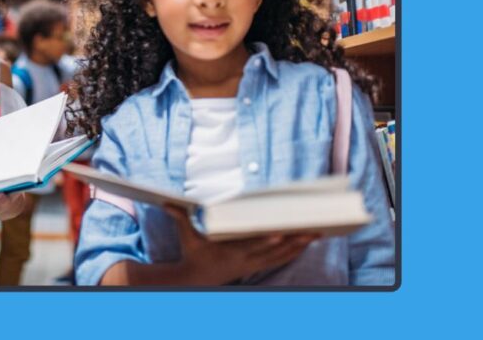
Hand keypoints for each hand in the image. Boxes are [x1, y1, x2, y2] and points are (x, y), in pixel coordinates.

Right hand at [165, 206, 317, 284]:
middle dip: (293, 241)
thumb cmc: (192, 255)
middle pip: (273, 251)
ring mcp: (252, 265)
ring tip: (315, 234)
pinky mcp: (256, 267)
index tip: (282, 231)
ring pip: (280, 256)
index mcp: (229, 252)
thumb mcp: (185, 237)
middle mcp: (244, 260)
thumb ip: (180, 217)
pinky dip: (293, 252)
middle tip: (311, 229)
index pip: (252, 245)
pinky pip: (279, 260)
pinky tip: (306, 244)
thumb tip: (166, 202)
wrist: (195, 280)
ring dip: (299, 247)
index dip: (268, 240)